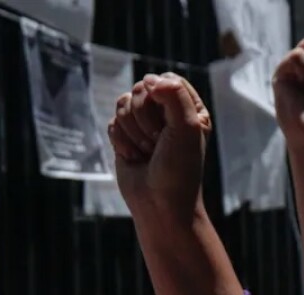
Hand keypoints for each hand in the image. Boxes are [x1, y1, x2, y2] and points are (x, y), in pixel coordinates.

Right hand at [108, 73, 211, 226]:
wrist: (160, 205)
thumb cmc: (179, 171)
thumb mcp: (186, 129)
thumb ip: (174, 96)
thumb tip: (151, 80)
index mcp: (190, 108)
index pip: (168, 80)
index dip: (161, 98)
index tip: (168, 125)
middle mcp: (167, 113)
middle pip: (141, 89)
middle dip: (145, 119)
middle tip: (158, 144)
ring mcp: (145, 123)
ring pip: (123, 103)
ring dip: (133, 132)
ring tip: (148, 153)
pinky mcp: (125, 136)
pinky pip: (112, 122)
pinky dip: (121, 141)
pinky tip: (134, 158)